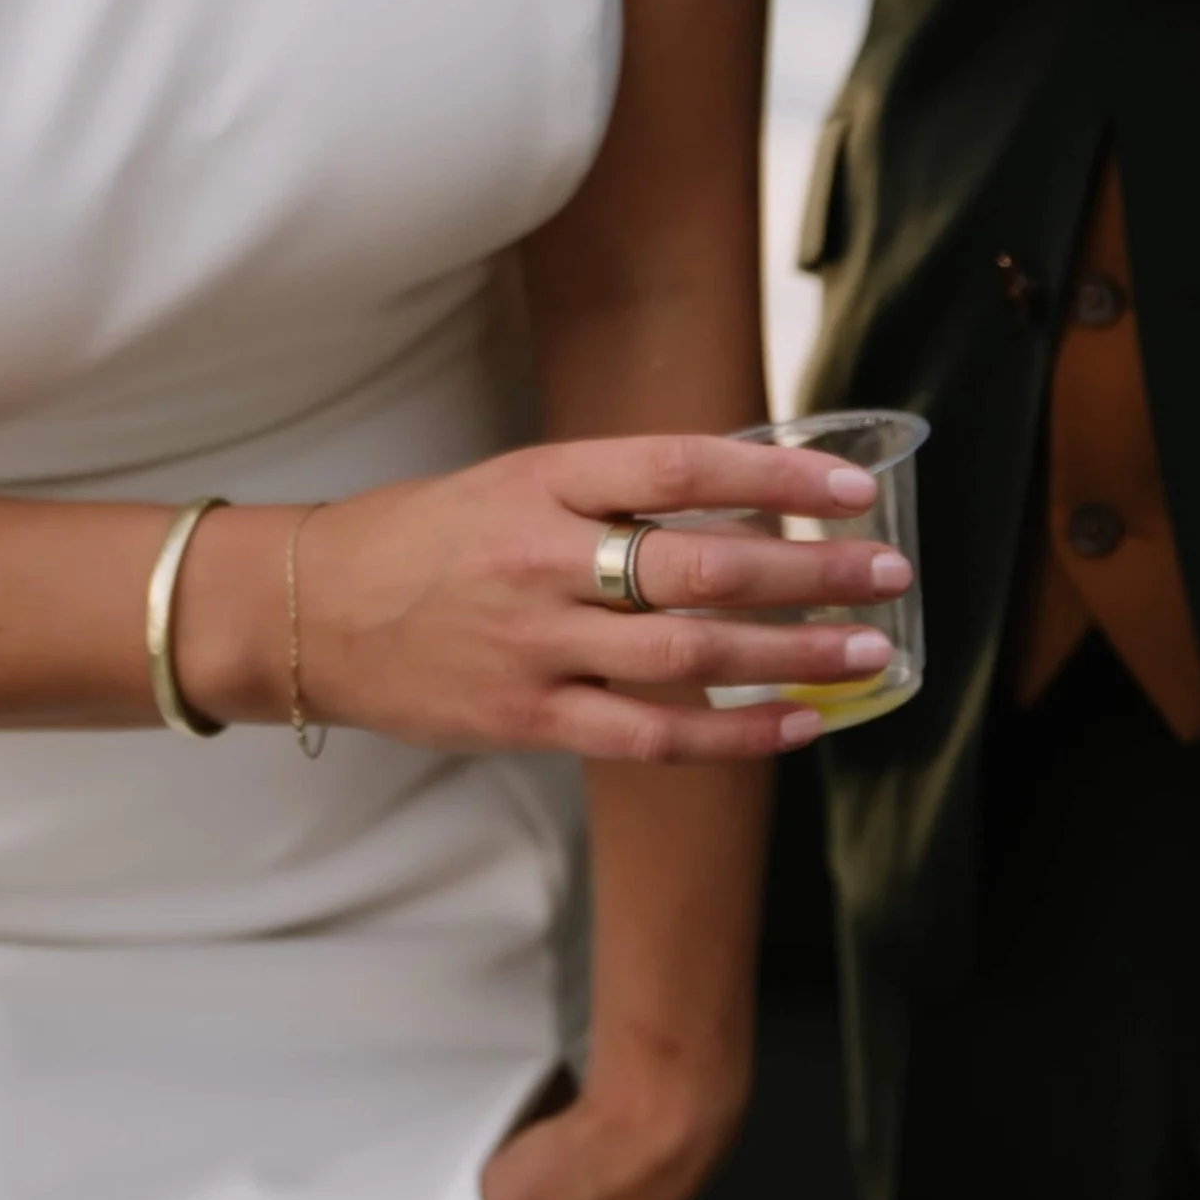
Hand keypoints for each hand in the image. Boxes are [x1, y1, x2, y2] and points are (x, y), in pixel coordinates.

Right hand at [175, 438, 906, 762]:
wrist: (312, 611)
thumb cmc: (426, 539)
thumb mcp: (514, 484)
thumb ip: (613, 496)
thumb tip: (745, 503)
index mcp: (541, 481)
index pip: (679, 465)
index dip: (777, 471)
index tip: (854, 481)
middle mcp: (543, 558)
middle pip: (701, 562)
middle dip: (810, 569)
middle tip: (887, 570)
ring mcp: (535, 643)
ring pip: (688, 651)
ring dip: (792, 652)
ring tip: (868, 651)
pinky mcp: (528, 719)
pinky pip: (650, 734)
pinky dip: (732, 730)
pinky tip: (796, 722)